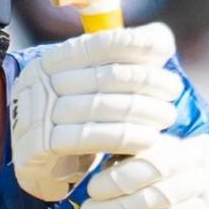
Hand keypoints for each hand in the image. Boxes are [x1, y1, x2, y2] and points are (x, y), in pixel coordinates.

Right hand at [9, 23, 184, 204]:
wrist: (40, 168)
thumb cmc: (74, 123)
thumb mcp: (90, 88)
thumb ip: (120, 63)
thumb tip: (160, 39)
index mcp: (52, 60)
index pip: (99, 44)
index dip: (137, 44)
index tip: (166, 55)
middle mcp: (40, 82)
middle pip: (106, 76)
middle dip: (148, 82)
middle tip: (173, 93)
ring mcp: (35, 114)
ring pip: (101, 107)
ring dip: (143, 111)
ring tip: (167, 116)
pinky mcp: (38, 146)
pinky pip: (89, 138)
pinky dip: (125, 138)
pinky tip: (149, 140)